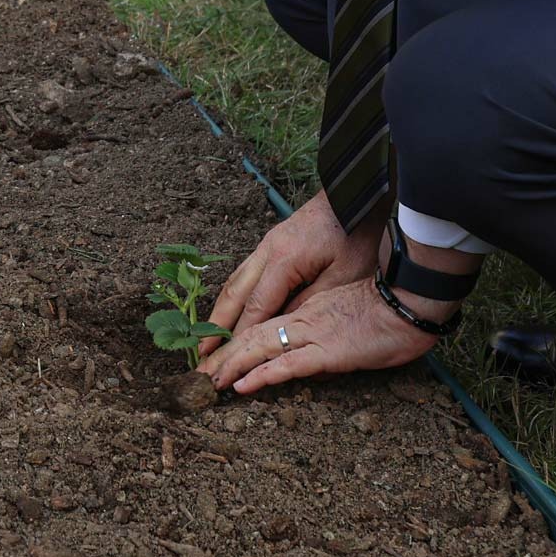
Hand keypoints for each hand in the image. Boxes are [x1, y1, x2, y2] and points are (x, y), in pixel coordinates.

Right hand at [196, 192, 380, 378]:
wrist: (353, 197)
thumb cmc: (355, 236)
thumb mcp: (344, 275)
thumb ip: (312, 301)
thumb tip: (285, 325)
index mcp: (285, 260)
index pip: (256, 306)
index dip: (240, 335)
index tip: (225, 359)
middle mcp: (267, 251)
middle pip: (234, 293)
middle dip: (216, 325)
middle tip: (200, 353)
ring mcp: (266, 245)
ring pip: (234, 281)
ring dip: (220, 310)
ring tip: (207, 335)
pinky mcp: (271, 243)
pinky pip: (244, 272)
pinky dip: (233, 294)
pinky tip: (229, 309)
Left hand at [199, 273, 442, 393]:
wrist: (412, 303)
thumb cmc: (390, 312)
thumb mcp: (350, 318)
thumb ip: (329, 329)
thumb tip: (315, 349)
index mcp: (308, 311)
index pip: (262, 325)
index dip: (236, 341)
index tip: (216, 357)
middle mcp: (303, 320)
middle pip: (251, 337)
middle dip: (222, 357)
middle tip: (197, 376)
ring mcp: (313, 335)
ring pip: (260, 348)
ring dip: (231, 366)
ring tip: (206, 382)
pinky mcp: (328, 352)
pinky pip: (288, 365)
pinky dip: (261, 375)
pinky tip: (241, 386)